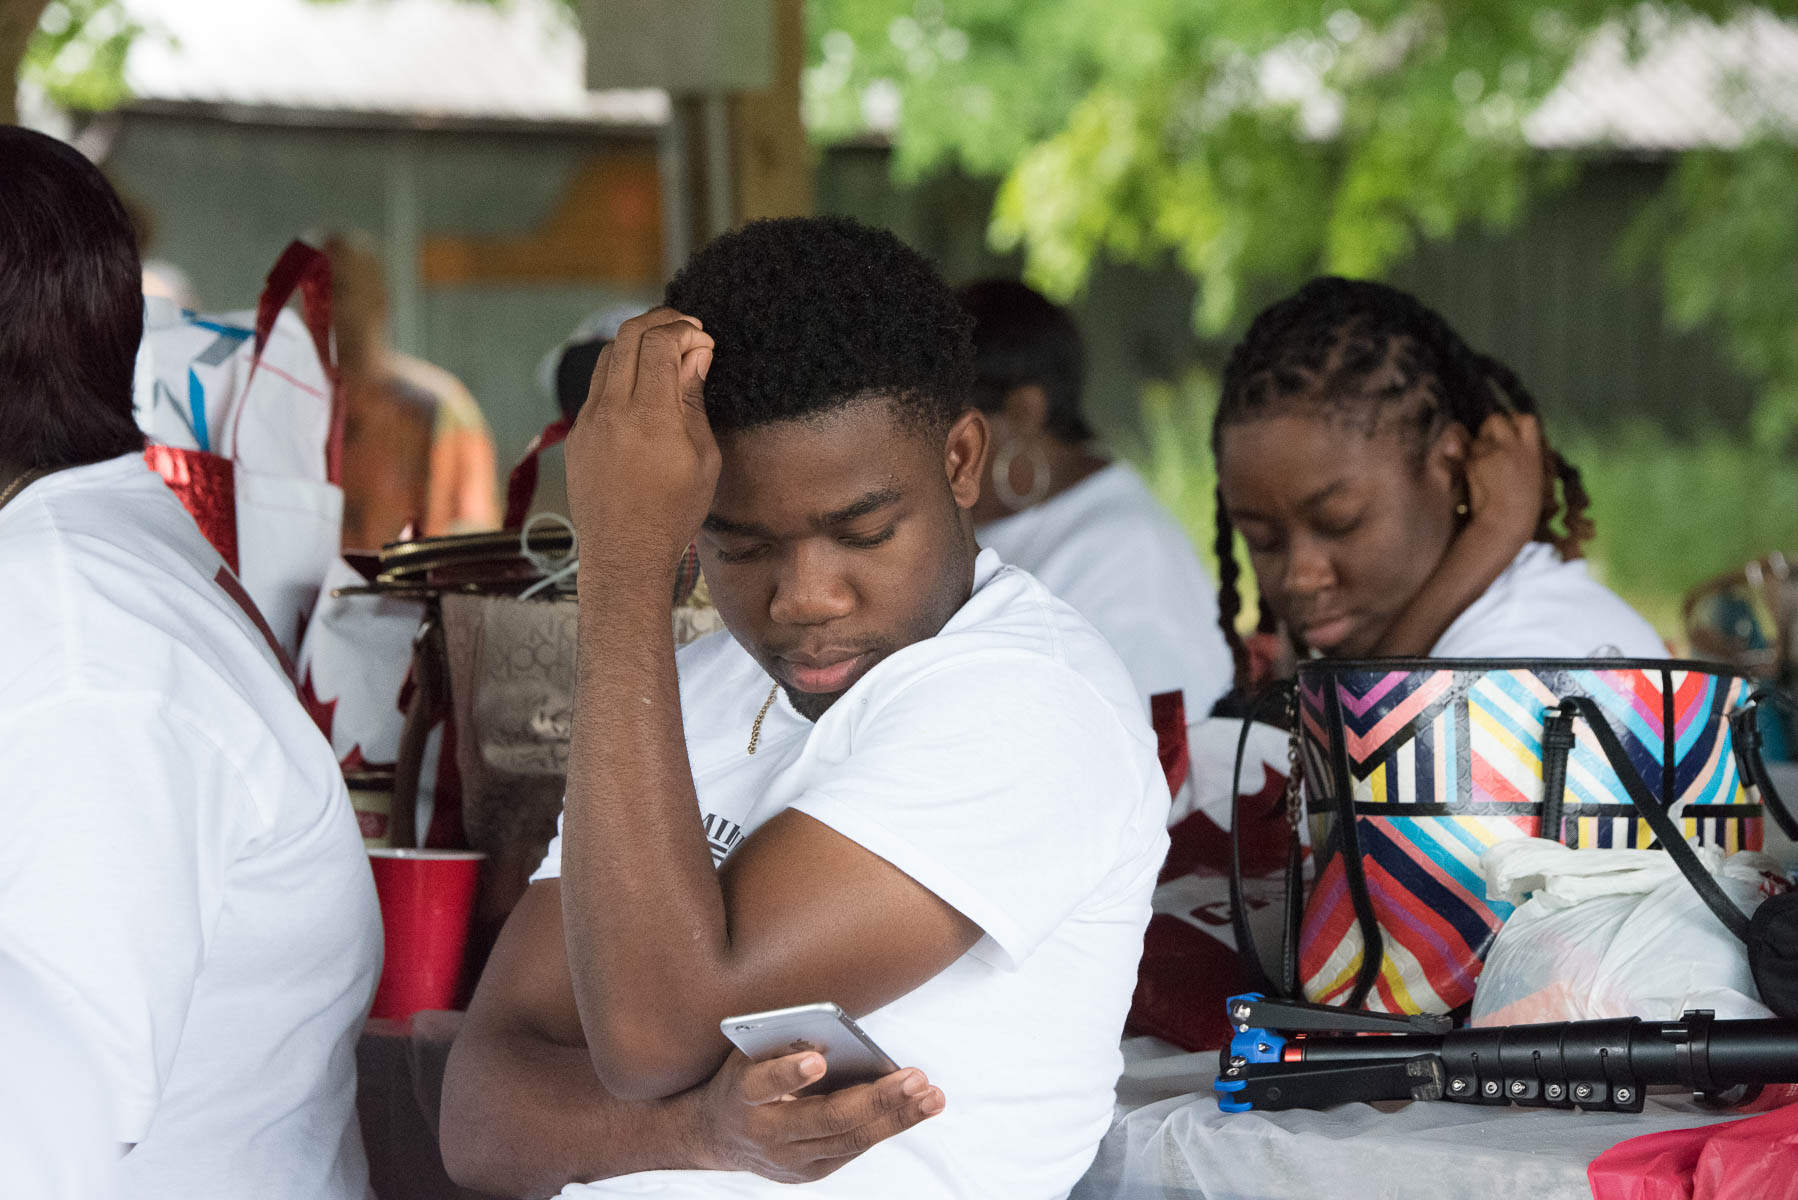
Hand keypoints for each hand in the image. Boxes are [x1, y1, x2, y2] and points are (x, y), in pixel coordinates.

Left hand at [564, 308, 718, 578]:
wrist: (624, 553)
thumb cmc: (673, 513)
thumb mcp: (703, 458)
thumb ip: (693, 400)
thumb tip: (696, 356)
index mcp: (649, 417)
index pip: (659, 344)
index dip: (684, 330)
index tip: (703, 338)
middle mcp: (612, 411)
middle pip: (627, 337)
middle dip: (659, 321)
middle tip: (685, 327)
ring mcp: (588, 421)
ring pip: (607, 357)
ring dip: (637, 343)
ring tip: (664, 350)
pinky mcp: (577, 434)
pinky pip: (597, 387)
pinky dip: (621, 372)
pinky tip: (643, 385)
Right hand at [691, 1050, 944, 1183]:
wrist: (713, 1135)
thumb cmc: (741, 1079)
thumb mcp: (746, 1054)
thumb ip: (780, 1044)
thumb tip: (830, 1032)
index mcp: (742, 1094)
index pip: (763, 1084)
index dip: (789, 1074)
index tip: (817, 1060)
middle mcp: (765, 1134)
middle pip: (825, 1119)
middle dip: (875, 1099)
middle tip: (916, 1078)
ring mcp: (789, 1161)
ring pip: (850, 1140)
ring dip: (896, 1118)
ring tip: (931, 1096)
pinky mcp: (808, 1173)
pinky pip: (853, 1149)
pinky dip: (886, 1127)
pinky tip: (916, 1108)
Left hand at [1462, 411, 1543, 543]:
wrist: (1507, 522)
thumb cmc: (1522, 507)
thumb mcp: (1532, 475)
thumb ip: (1521, 455)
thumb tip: (1507, 440)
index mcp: (1532, 451)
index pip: (1527, 419)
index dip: (1514, 420)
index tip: (1510, 430)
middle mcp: (1514, 447)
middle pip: (1496, 419)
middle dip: (1488, 429)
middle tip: (1488, 446)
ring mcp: (1494, 453)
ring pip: (1478, 439)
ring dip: (1475, 448)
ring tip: (1482, 469)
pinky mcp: (1476, 462)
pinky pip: (1467, 456)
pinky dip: (1467, 464)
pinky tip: (1474, 479)